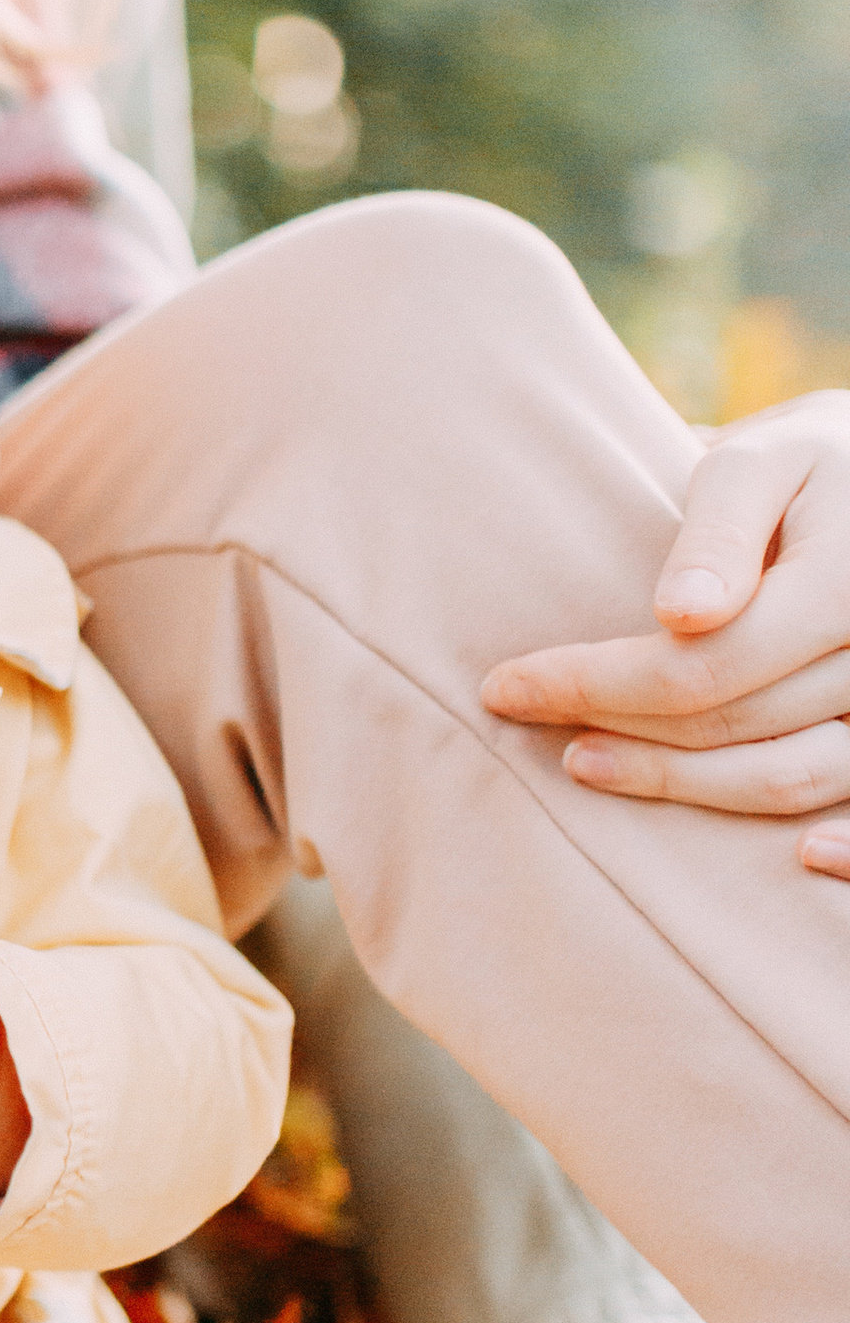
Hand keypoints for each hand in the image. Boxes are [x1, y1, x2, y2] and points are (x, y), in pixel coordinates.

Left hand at [481, 391, 849, 870]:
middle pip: (736, 724)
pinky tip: (796, 861)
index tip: (506, 685)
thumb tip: (682, 614)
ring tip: (586, 764)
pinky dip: (849, 849)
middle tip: (531, 722)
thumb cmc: (814, 461)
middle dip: (622, 732)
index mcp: (844, 583)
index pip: (701, 666)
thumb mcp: (764, 460)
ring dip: (685, 788)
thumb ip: (720, 531)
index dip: (595, 685)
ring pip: (795, 778)